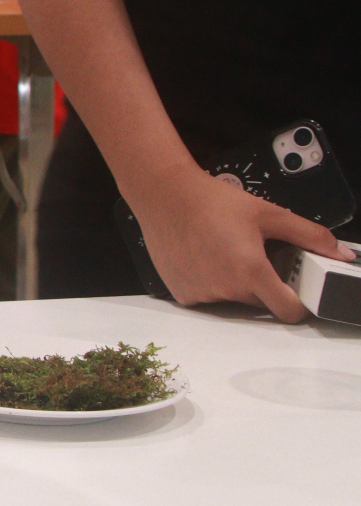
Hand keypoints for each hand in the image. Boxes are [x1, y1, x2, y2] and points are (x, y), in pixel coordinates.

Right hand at [129, 166, 353, 321]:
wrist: (163, 194)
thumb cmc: (214, 201)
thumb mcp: (268, 212)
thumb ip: (310, 235)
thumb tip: (341, 254)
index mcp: (252, 271)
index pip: (289, 311)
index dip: (297, 302)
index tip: (293, 289)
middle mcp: (226, 289)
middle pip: (260, 303)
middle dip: (262, 285)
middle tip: (250, 255)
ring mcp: (201, 294)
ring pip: (232, 300)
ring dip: (233, 284)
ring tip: (220, 251)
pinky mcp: (182, 293)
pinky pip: (206, 298)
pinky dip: (208, 284)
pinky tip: (201, 258)